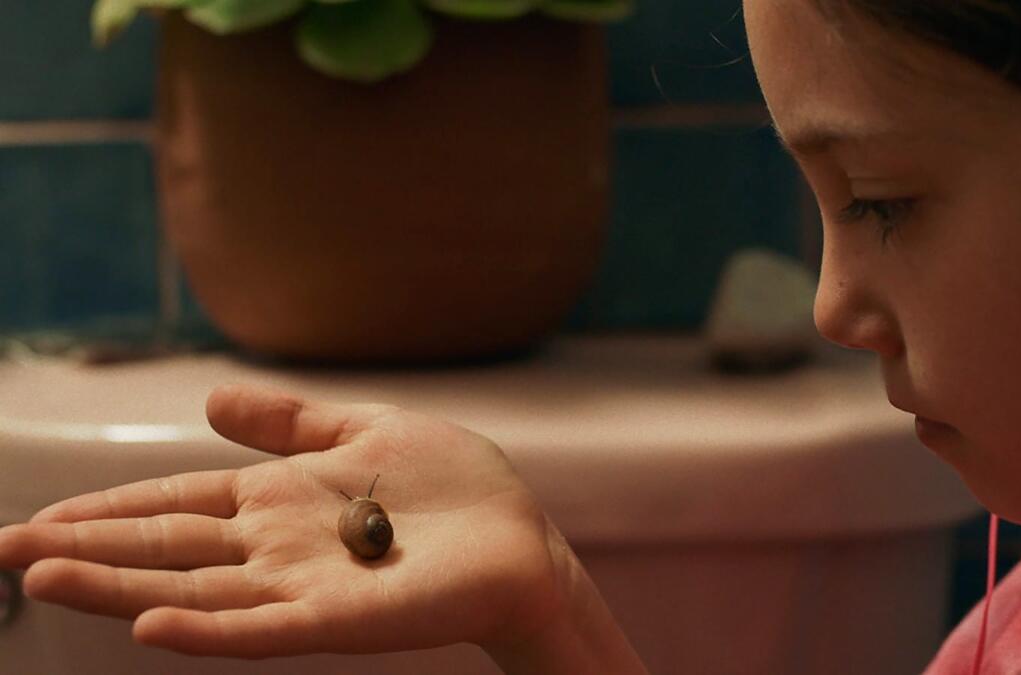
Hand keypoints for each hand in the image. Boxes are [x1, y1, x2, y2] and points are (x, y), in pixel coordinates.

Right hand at [0, 383, 572, 658]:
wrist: (520, 540)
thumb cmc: (455, 490)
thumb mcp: (365, 432)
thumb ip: (290, 423)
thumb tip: (209, 400)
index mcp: (279, 500)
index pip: (176, 506)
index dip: (109, 509)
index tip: (40, 516)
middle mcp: (275, 547)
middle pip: (164, 549)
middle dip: (84, 549)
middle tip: (2, 549)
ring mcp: (302, 586)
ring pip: (192, 590)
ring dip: (116, 588)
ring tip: (40, 578)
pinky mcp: (338, 619)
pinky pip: (261, 629)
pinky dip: (205, 629)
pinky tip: (148, 625)